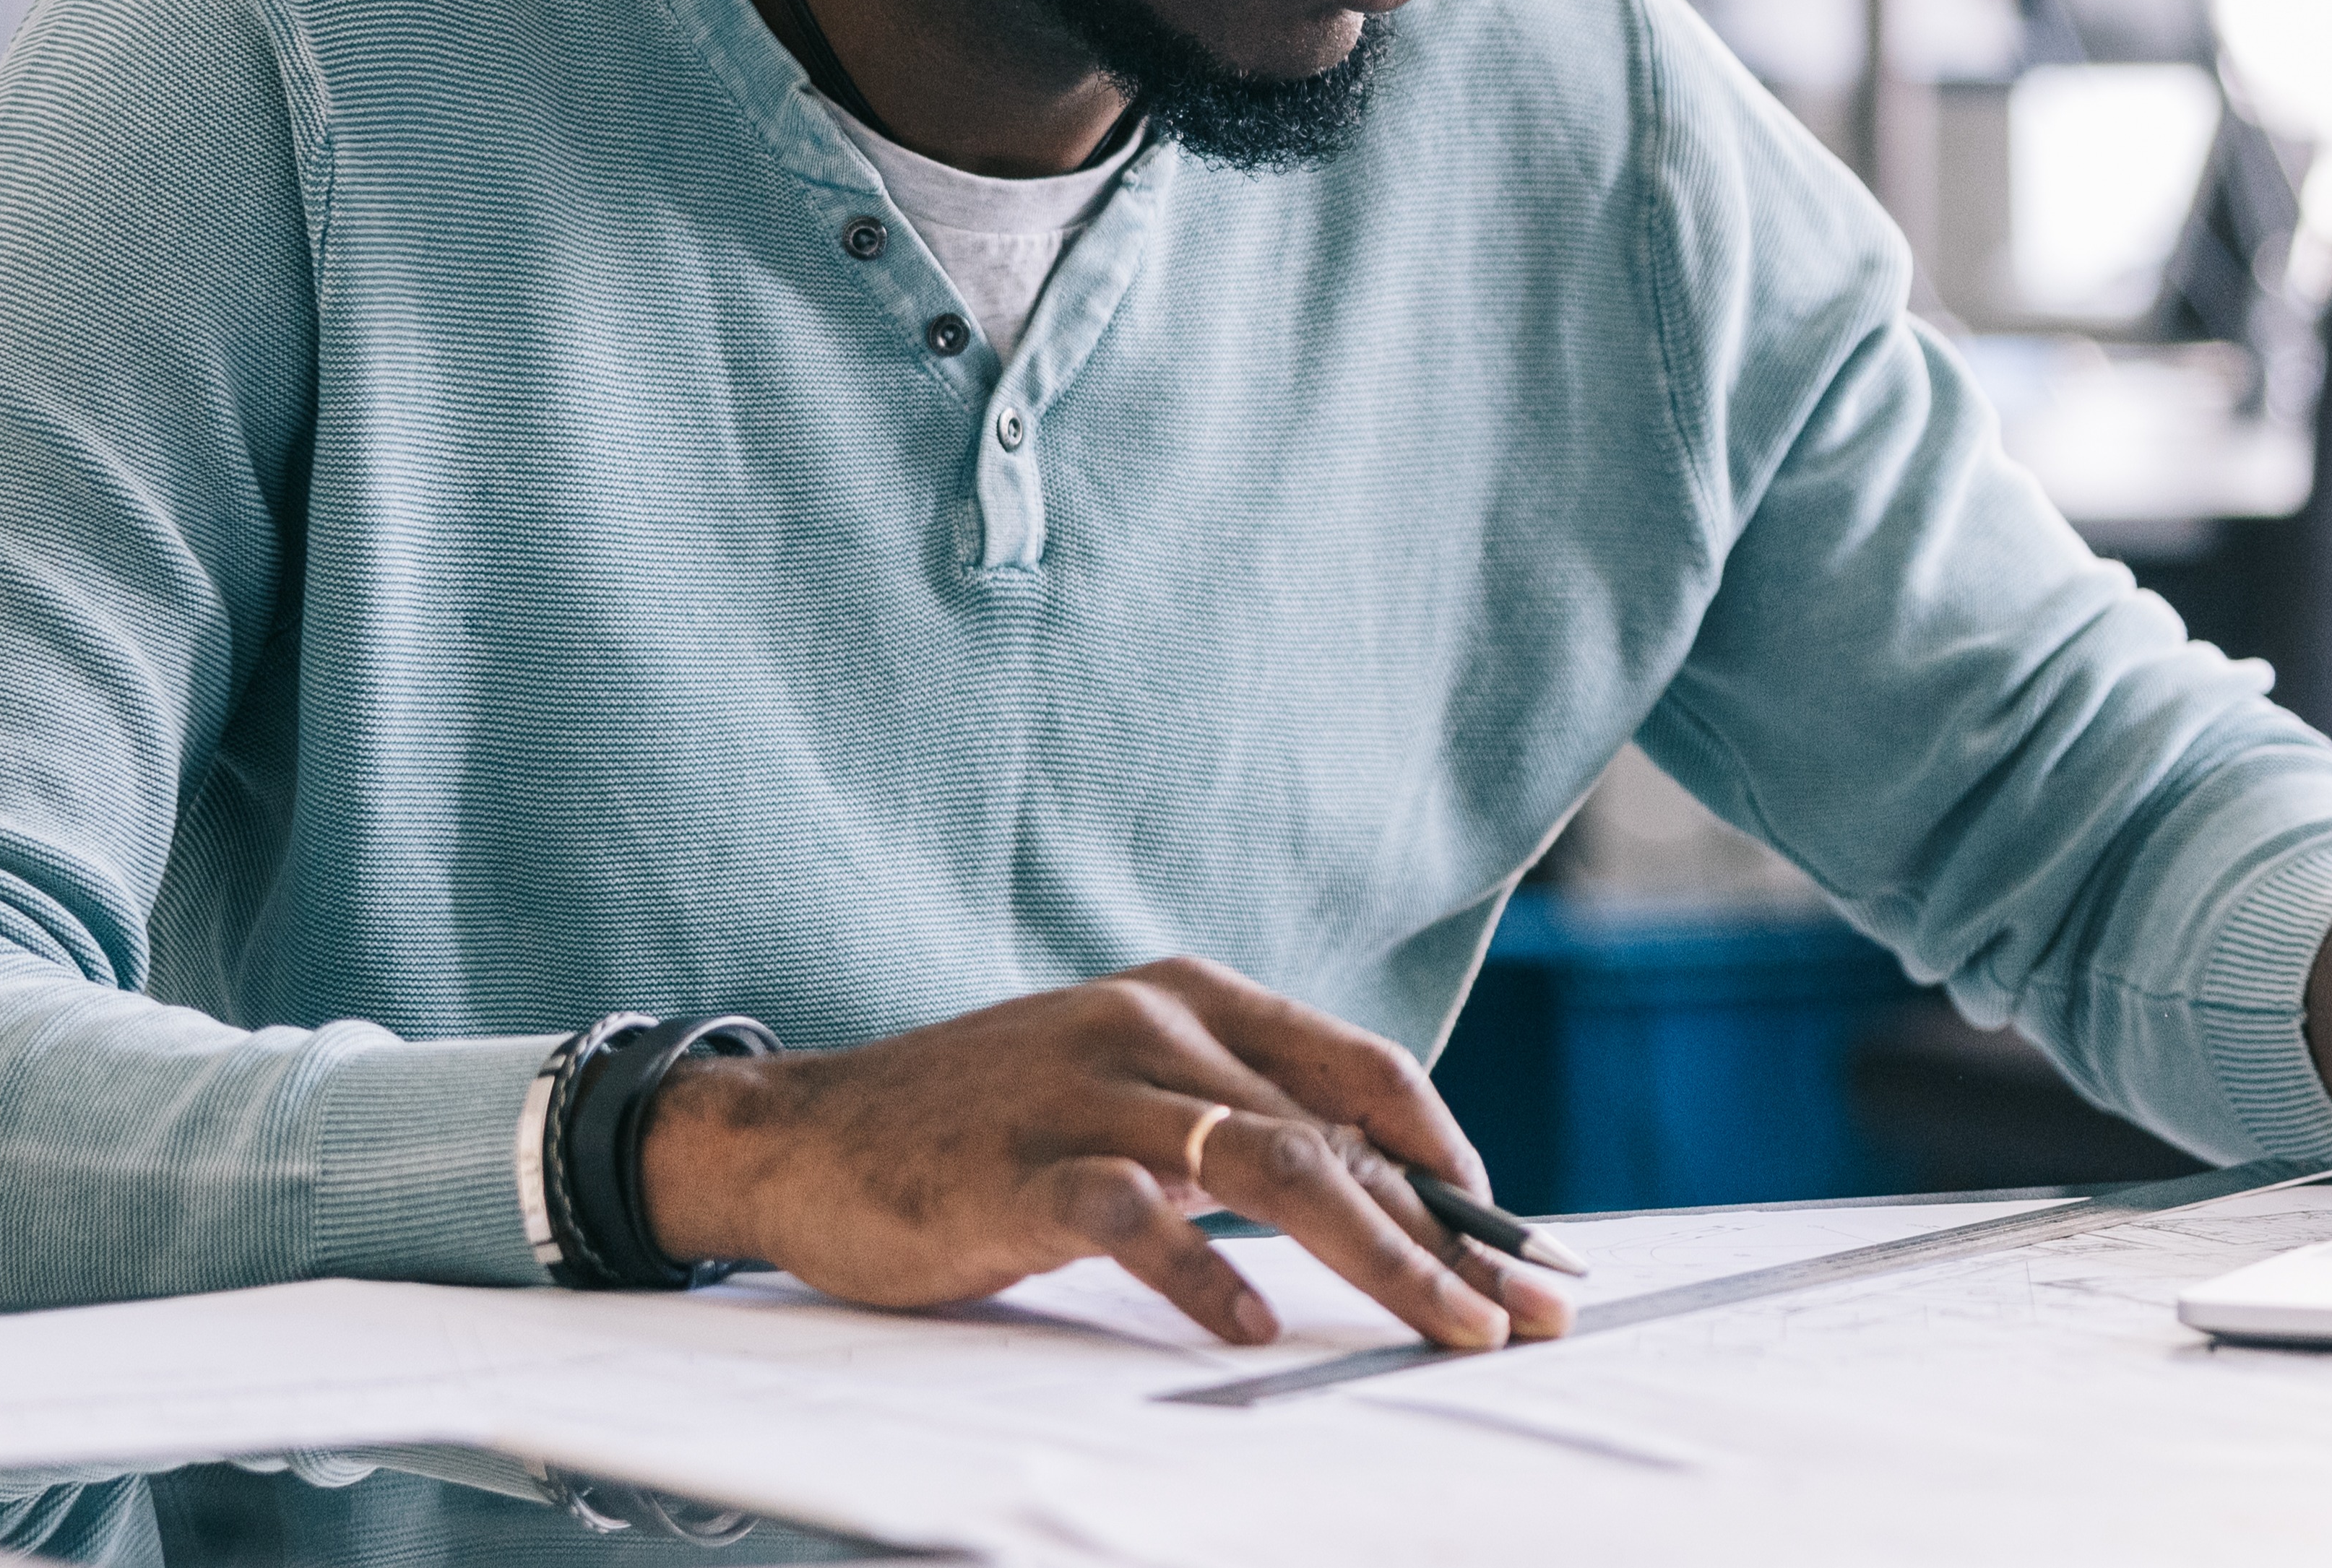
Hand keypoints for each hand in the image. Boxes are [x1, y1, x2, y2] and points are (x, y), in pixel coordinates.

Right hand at [634, 957, 1569, 1352]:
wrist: (805, 1135)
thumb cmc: (985, 1131)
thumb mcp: (1129, 1103)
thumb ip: (1238, 1128)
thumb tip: (1381, 1202)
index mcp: (1194, 1002)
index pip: (1366, 1076)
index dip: (1458, 1165)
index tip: (1526, 1252)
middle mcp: (1155, 1026)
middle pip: (1341, 1129)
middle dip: (1450, 1230)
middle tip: (1524, 1314)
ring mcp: (1087, 1091)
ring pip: (1270, 1161)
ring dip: (1376, 1253)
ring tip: (1446, 1326)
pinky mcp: (1020, 1165)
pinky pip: (1136, 1215)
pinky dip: (1203, 1273)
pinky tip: (1254, 1328)